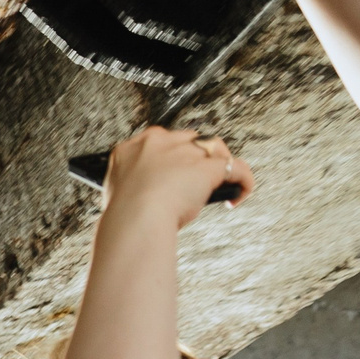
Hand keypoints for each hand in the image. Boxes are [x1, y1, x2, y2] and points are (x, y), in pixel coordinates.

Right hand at [102, 125, 252, 227]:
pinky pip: (236, 168)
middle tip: (194, 181)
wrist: (135, 218)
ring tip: (218, 183)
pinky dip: (243, 181)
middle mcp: (161, 142)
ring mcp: (186, 152)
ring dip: (218, 163)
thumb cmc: (124, 213)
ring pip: (214, 147)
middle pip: (188, 140)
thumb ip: (132, 184)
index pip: (159, 141)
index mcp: (134, 147)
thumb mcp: (117, 192)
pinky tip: (238, 194)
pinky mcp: (209, 167)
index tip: (170, 173)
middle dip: (195, 158)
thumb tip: (144, 192)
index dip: (169, 157)